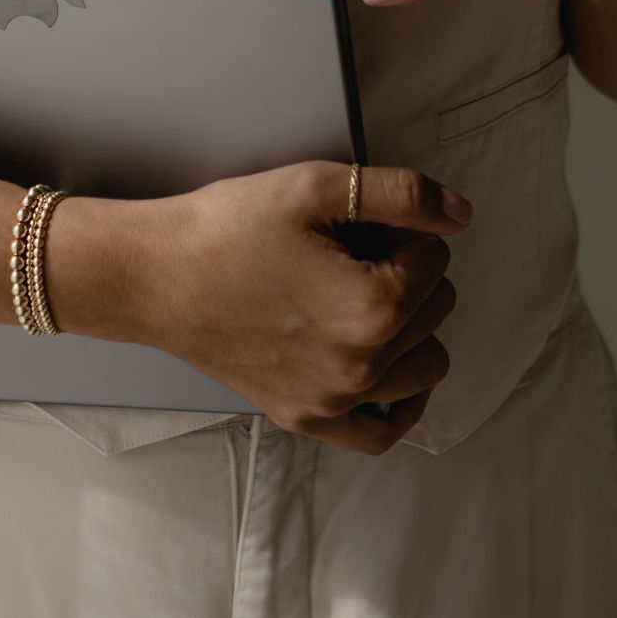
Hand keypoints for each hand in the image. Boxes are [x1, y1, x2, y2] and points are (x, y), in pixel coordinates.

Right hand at [113, 161, 469, 454]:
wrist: (155, 277)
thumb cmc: (228, 228)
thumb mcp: (316, 186)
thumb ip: (402, 194)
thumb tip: (460, 214)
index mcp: (374, 308)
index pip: (435, 257)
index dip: (401, 228)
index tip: (356, 223)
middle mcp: (363, 367)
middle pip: (436, 308)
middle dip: (406, 272)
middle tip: (348, 252)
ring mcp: (335, 400)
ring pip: (425, 365)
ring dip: (410, 327)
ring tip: (358, 295)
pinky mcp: (307, 417)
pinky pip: (383, 431)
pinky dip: (401, 402)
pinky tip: (391, 368)